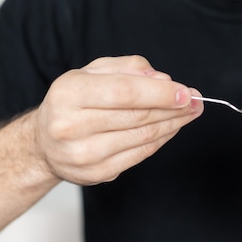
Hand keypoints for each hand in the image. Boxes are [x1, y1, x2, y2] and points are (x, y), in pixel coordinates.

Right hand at [31, 55, 202, 184]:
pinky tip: (172, 129)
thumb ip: (127, 69)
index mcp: (69, 93)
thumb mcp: (92, 73)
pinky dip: (161, 140)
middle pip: (138, 116)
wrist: (45, 143)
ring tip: (190, 114)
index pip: (125, 92)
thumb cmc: (73, 103)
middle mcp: (71, 125)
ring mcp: (84, 154)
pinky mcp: (97, 173)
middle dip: (174, 109)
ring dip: (173, 125)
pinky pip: (140, 155)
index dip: (161, 93)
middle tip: (197, 102)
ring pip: (143, 137)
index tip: (186, 93)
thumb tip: (162, 79)